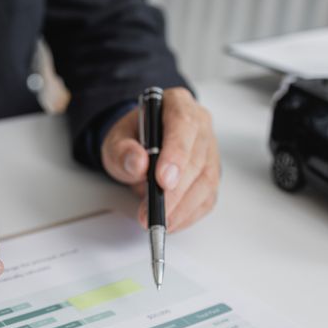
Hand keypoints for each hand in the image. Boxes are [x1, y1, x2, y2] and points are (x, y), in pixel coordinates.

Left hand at [101, 87, 219, 231]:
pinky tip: (172, 222)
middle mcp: (200, 124)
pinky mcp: (211, 173)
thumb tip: (138, 163)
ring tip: (159, 222)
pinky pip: (207, 197)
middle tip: (152, 212)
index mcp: (177, 104)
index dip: (176, 155)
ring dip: (182, 207)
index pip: (183, 125)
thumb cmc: (131, 140)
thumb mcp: (115, 140)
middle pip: (196, 158)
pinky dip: (190, 214)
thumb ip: (122, 150)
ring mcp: (209, 149)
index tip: (163, 181)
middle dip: (174, 192)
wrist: (138, 147)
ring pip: (206, 181)